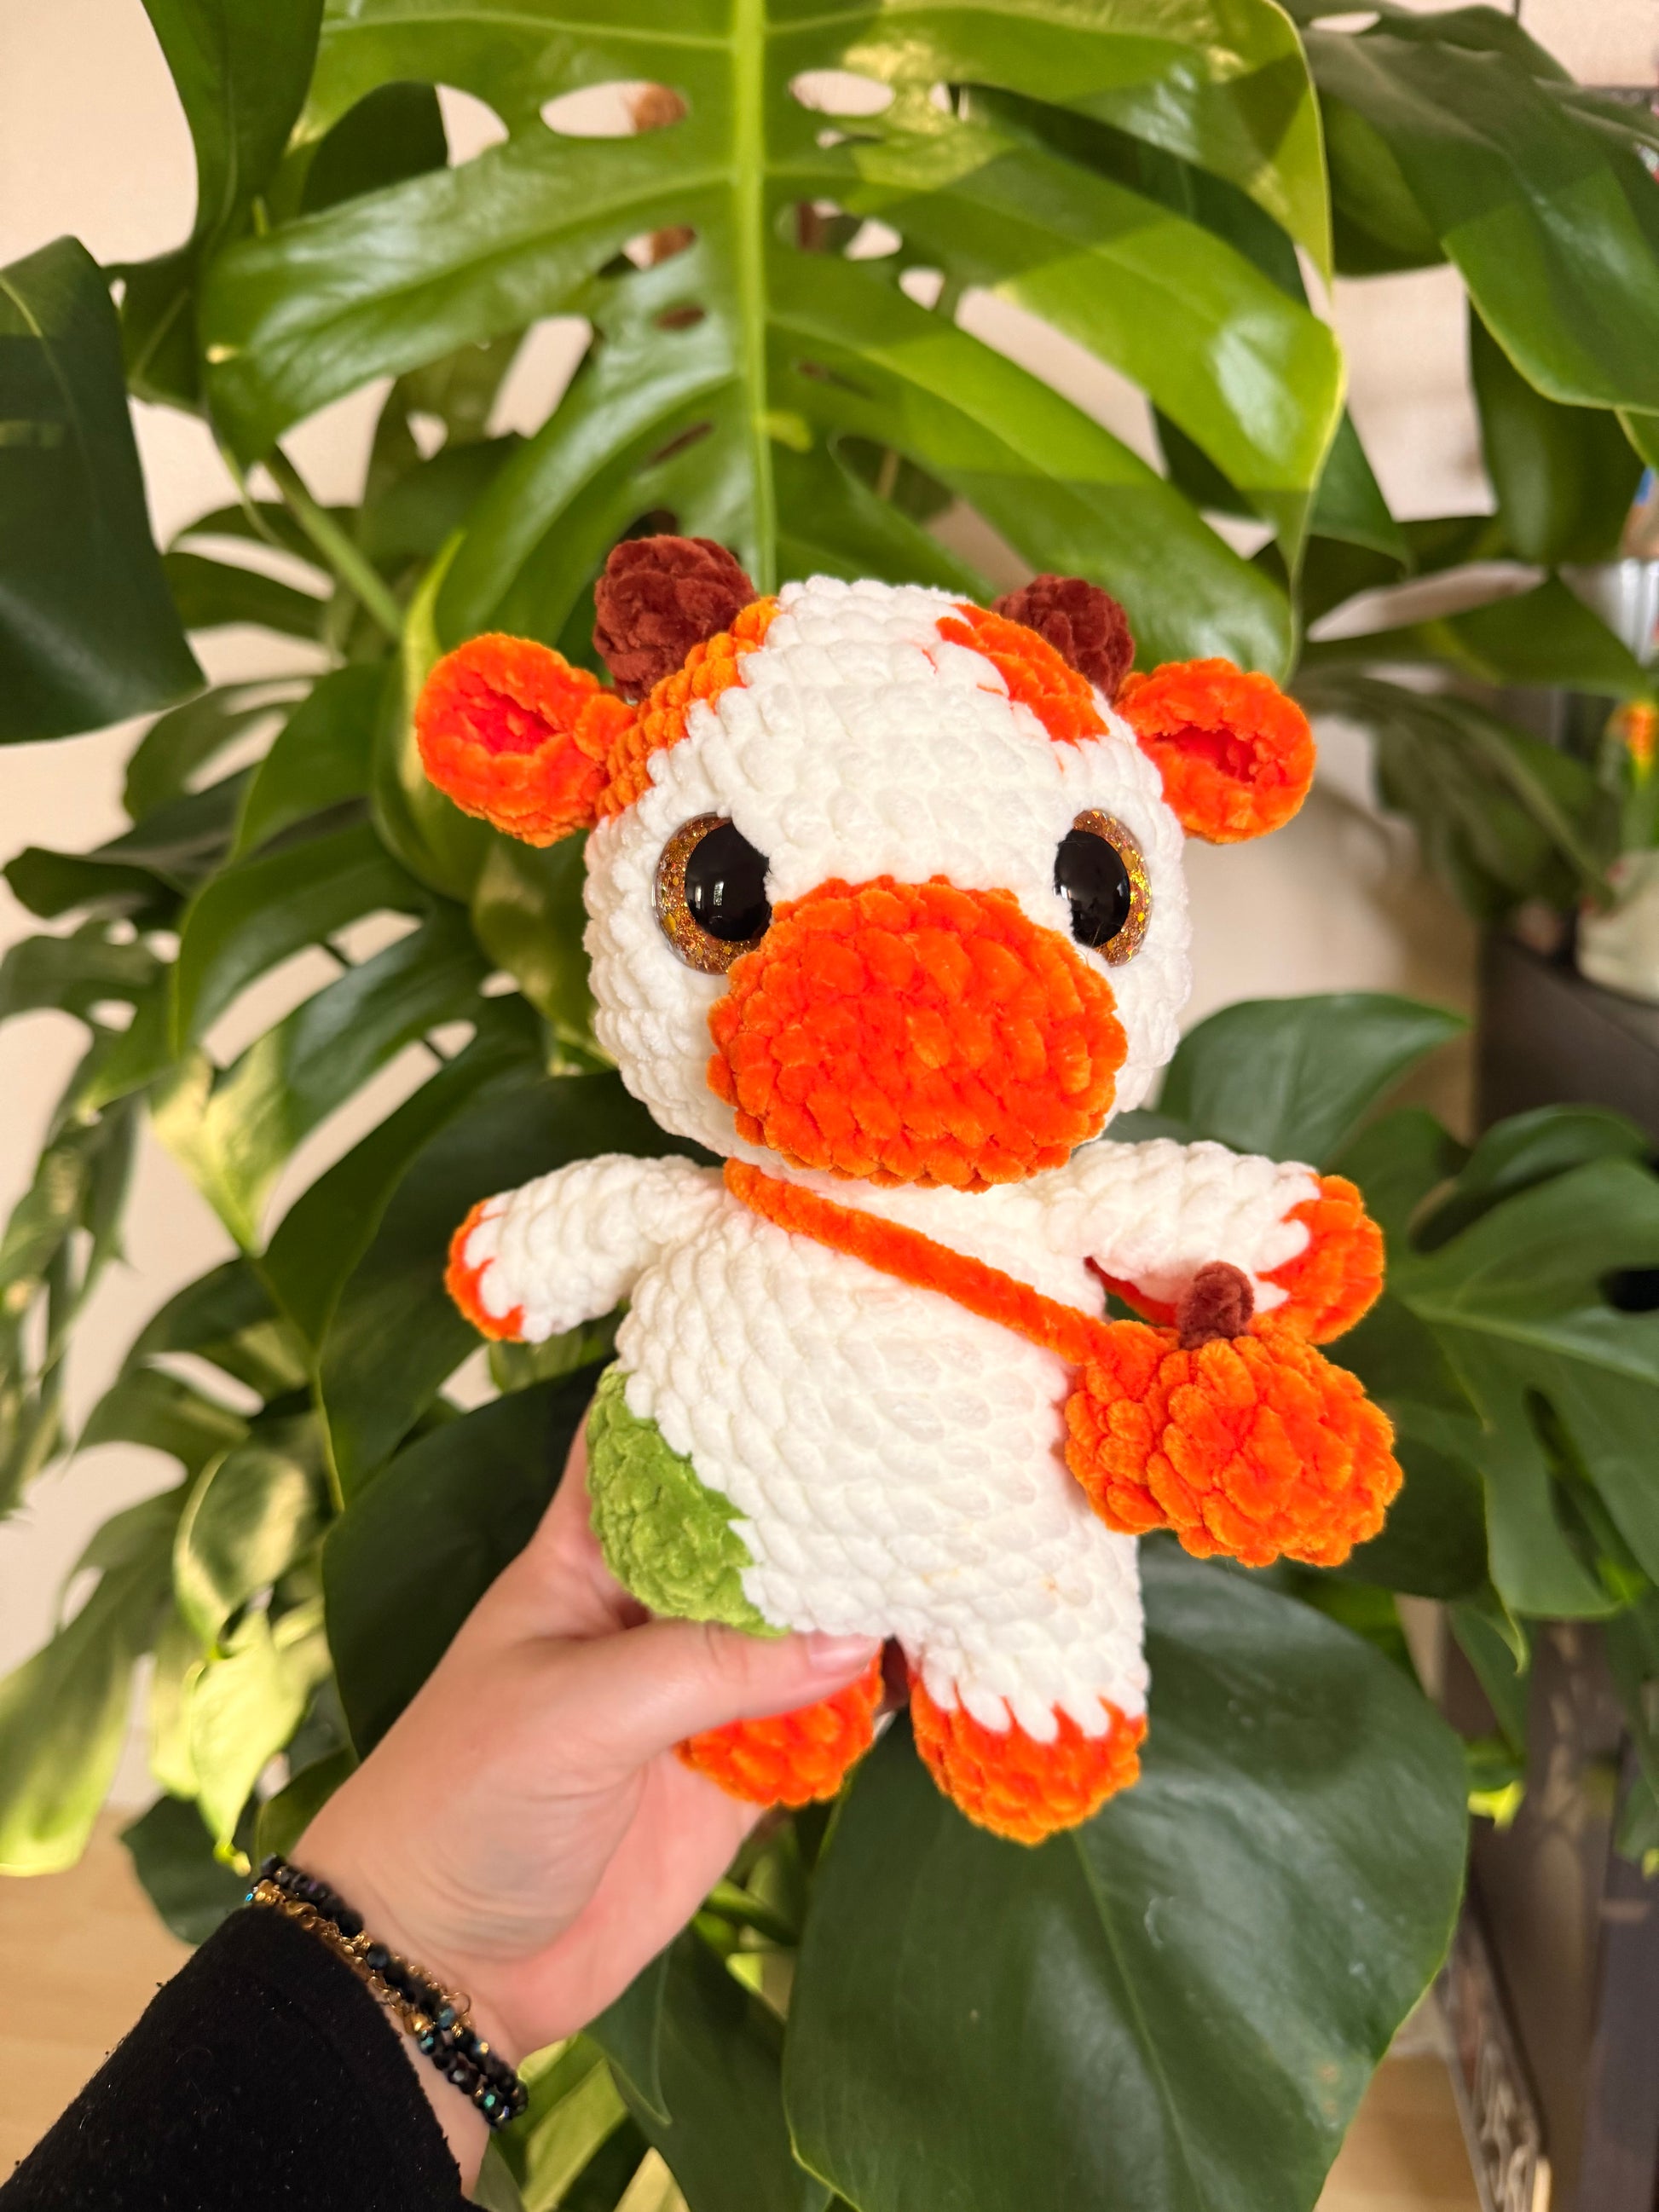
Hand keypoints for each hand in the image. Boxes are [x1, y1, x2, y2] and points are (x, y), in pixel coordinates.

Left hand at [297, 1420, 879, 2183]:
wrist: (444, 1970)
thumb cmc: (462, 1802)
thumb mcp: (576, 1715)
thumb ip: (712, 1668)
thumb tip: (854, 1635)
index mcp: (586, 1558)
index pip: (653, 1449)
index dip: (717, 1397)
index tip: (811, 1348)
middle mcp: (651, 1611)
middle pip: (749, 1538)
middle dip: (824, 1504)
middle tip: (925, 1458)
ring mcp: (698, 1694)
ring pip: (799, 1630)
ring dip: (863, 1606)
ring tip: (959, 1555)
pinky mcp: (736, 1779)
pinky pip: (820, 1726)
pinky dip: (873, 1703)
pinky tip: (943, 1665)